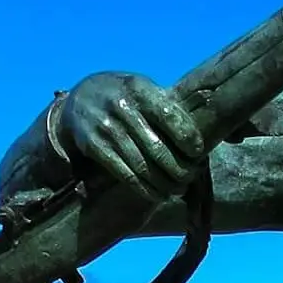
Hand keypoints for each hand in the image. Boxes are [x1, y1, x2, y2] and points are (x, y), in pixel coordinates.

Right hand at [64, 72, 206, 202]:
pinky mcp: (95, 148)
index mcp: (139, 89)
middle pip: (157, 148)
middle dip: (179, 168)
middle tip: (191, 177)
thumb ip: (166, 105)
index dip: (188, 138)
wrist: (79, 99)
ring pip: (142, 166)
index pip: (170, 116)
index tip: (199, 153)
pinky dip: (145, 189)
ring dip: (165, 184)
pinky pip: (125, 175)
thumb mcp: (142, 88)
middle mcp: (121, 107)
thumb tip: (204, 132)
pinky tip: (159, 195)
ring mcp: (106, 129)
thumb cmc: (124, 96)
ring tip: (178, 189)